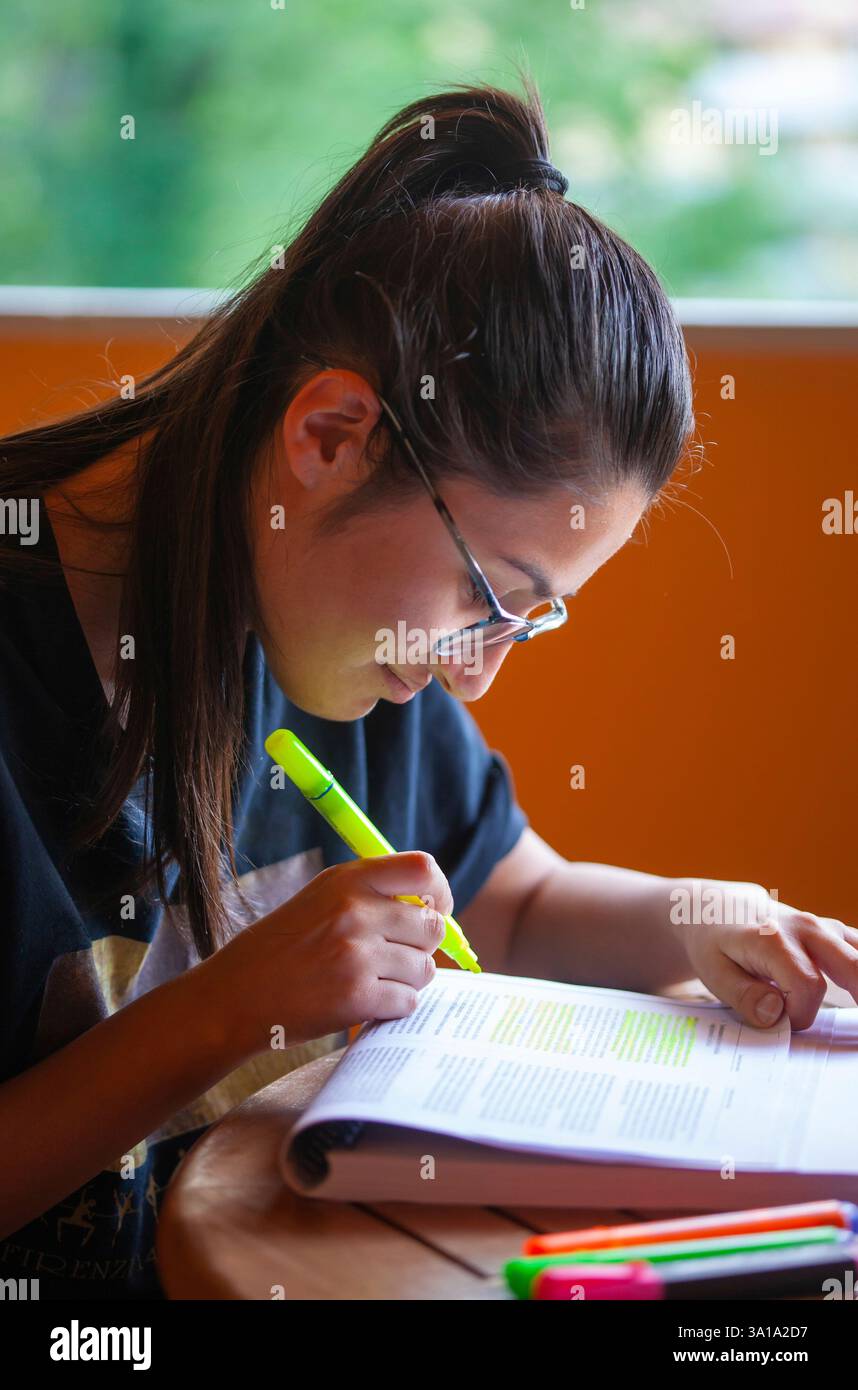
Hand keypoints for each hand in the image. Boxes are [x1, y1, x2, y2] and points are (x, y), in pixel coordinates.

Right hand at [203, 852, 452, 1057]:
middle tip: (396, 957)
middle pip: (432, 927)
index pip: (423, 870)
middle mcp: (356, 911)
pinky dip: (394, 1006)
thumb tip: (434, 909)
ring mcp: (357, 955)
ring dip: (408, 980)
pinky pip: (408, 1002)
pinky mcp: (357, 997)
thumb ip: (372, 894)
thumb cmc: (282, 947)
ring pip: (424, 969)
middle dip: (422, 946)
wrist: (235, 995)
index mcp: (348, 880)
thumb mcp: (321, 898)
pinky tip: (366, 1001)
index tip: (436, 909)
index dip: (440, 893)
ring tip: (374, 980)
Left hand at [668, 878, 857, 1029]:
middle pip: (853, 968)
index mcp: (774, 939)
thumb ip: (743, 996)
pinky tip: (857, 991)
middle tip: (855, 1035)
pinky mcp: (832, 931)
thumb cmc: (715, 943)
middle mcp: (805, 928)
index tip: (781, 1022)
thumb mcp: (713, 972)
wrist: (718, 910)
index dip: (800, 1014)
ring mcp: (823, 927)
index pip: (808, 987)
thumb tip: (775, 1014)